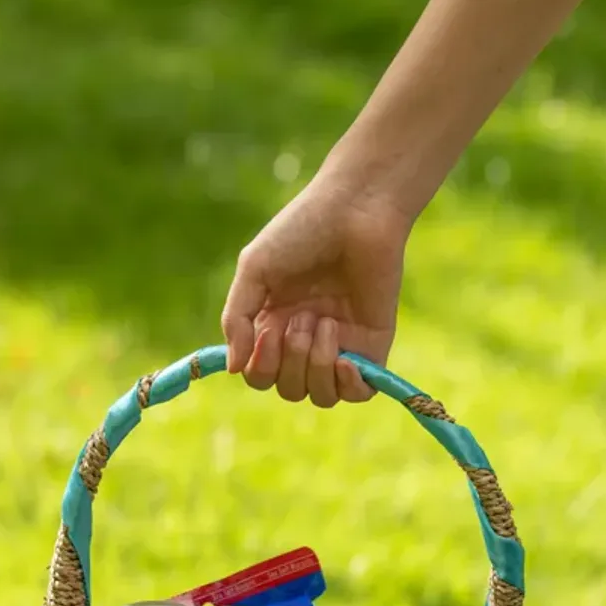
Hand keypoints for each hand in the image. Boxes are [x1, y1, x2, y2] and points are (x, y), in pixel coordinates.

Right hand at [221, 173, 411, 405]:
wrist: (357, 209)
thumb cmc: (302, 229)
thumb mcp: (254, 269)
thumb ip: (236, 318)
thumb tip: (232, 368)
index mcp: (272, 325)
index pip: (260, 376)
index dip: (261, 367)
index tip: (268, 330)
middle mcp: (304, 341)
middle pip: (288, 390)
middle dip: (289, 363)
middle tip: (302, 318)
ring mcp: (340, 346)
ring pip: (320, 396)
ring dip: (316, 368)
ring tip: (325, 323)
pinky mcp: (373, 347)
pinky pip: (358, 393)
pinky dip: (348, 386)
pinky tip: (345, 359)